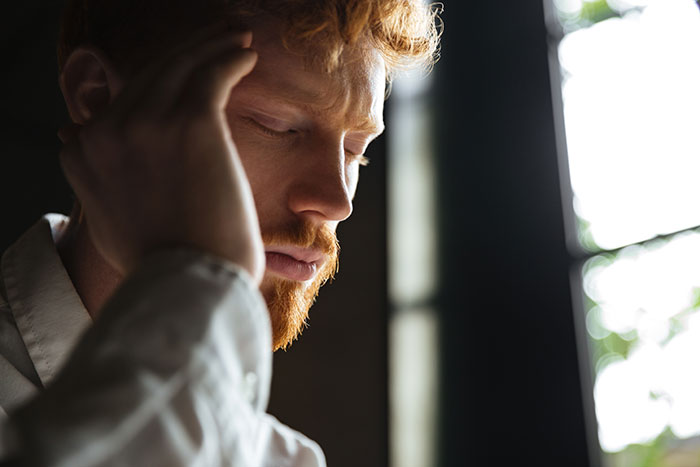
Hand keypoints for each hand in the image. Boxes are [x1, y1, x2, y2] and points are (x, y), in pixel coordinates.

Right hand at [58, 24, 264, 282]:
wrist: (191, 283)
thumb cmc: (163, 263)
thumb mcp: (107, 222)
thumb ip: (91, 179)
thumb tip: (69, 138)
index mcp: (84, 154)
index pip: (116, 104)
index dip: (150, 86)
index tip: (177, 78)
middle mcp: (106, 131)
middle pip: (147, 76)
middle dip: (184, 53)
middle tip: (215, 41)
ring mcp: (146, 123)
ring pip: (180, 65)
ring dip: (211, 45)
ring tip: (236, 40)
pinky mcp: (191, 121)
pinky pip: (211, 72)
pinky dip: (230, 57)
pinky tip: (246, 54)